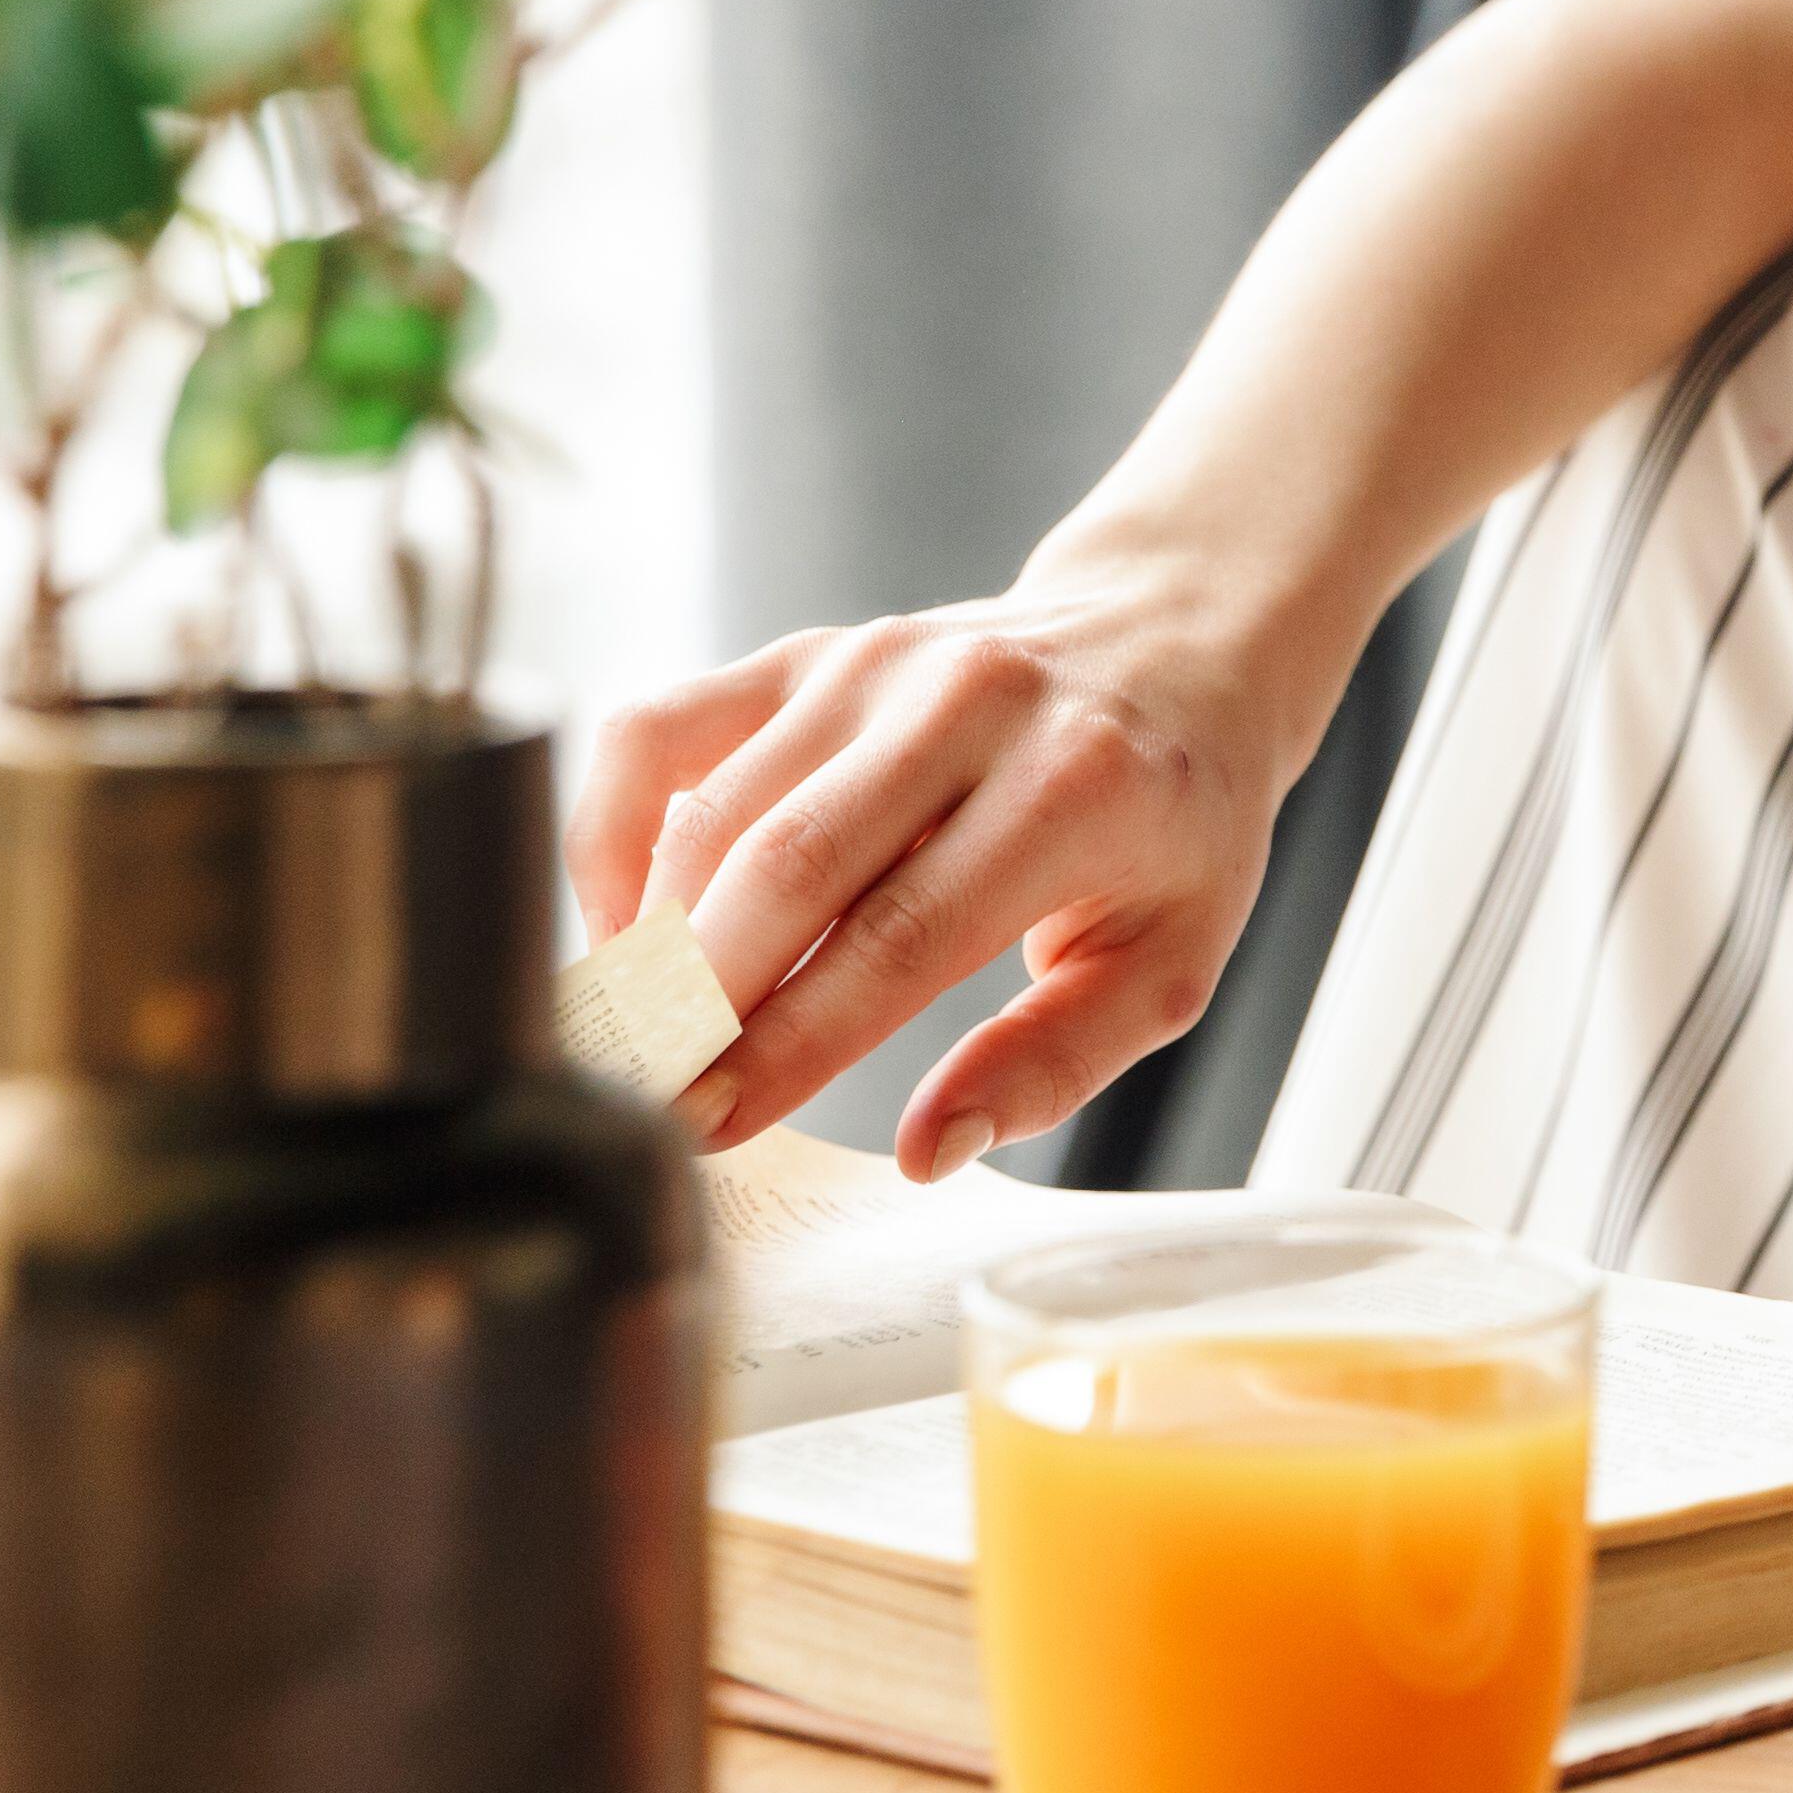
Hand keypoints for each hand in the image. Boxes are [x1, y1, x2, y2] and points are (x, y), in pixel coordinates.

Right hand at [562, 561, 1320, 1177]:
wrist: (1178, 644)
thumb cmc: (1175, 820)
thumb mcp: (1171, 957)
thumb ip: (1055, 1060)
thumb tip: (933, 1148)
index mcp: (1074, 786)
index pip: (902, 934)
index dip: (791, 1042)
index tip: (708, 1128)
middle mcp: (965, 704)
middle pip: (785, 866)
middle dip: (698, 1003)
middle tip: (644, 1106)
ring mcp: (873, 664)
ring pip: (712, 810)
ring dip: (654, 940)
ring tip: (641, 1042)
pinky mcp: (806, 651)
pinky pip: (658, 733)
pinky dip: (614, 835)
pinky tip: (635, 927)